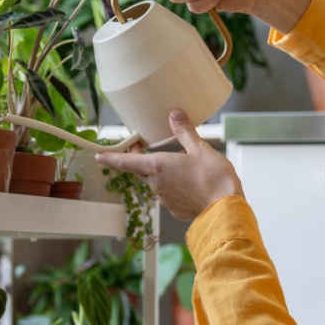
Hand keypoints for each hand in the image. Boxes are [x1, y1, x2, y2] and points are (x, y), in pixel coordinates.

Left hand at [96, 109, 243, 221]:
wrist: (226, 209)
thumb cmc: (214, 179)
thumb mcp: (200, 149)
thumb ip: (184, 131)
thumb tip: (174, 115)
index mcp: (158, 167)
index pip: (126, 162)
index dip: (111, 158)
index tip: (99, 156)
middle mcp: (157, 184)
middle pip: (141, 170)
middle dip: (141, 158)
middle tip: (144, 144)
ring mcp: (165, 199)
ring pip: (157, 181)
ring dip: (163, 172)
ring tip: (182, 162)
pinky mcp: (176, 209)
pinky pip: (170, 193)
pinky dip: (176, 185)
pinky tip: (192, 181)